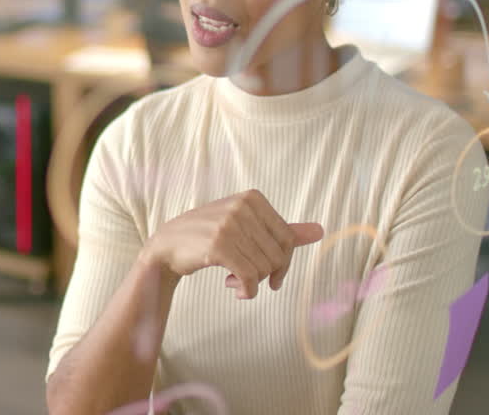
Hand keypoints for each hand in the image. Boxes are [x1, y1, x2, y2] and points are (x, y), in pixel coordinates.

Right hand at [141, 189, 323, 298]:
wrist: (168, 245)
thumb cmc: (209, 235)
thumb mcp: (245, 227)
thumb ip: (282, 230)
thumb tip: (320, 230)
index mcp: (252, 198)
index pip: (288, 238)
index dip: (283, 262)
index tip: (272, 273)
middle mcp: (242, 207)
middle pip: (278, 255)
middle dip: (267, 274)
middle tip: (249, 278)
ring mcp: (229, 225)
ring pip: (264, 268)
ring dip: (252, 283)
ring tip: (234, 279)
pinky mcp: (218, 246)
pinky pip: (250, 278)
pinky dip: (247, 291)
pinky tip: (234, 289)